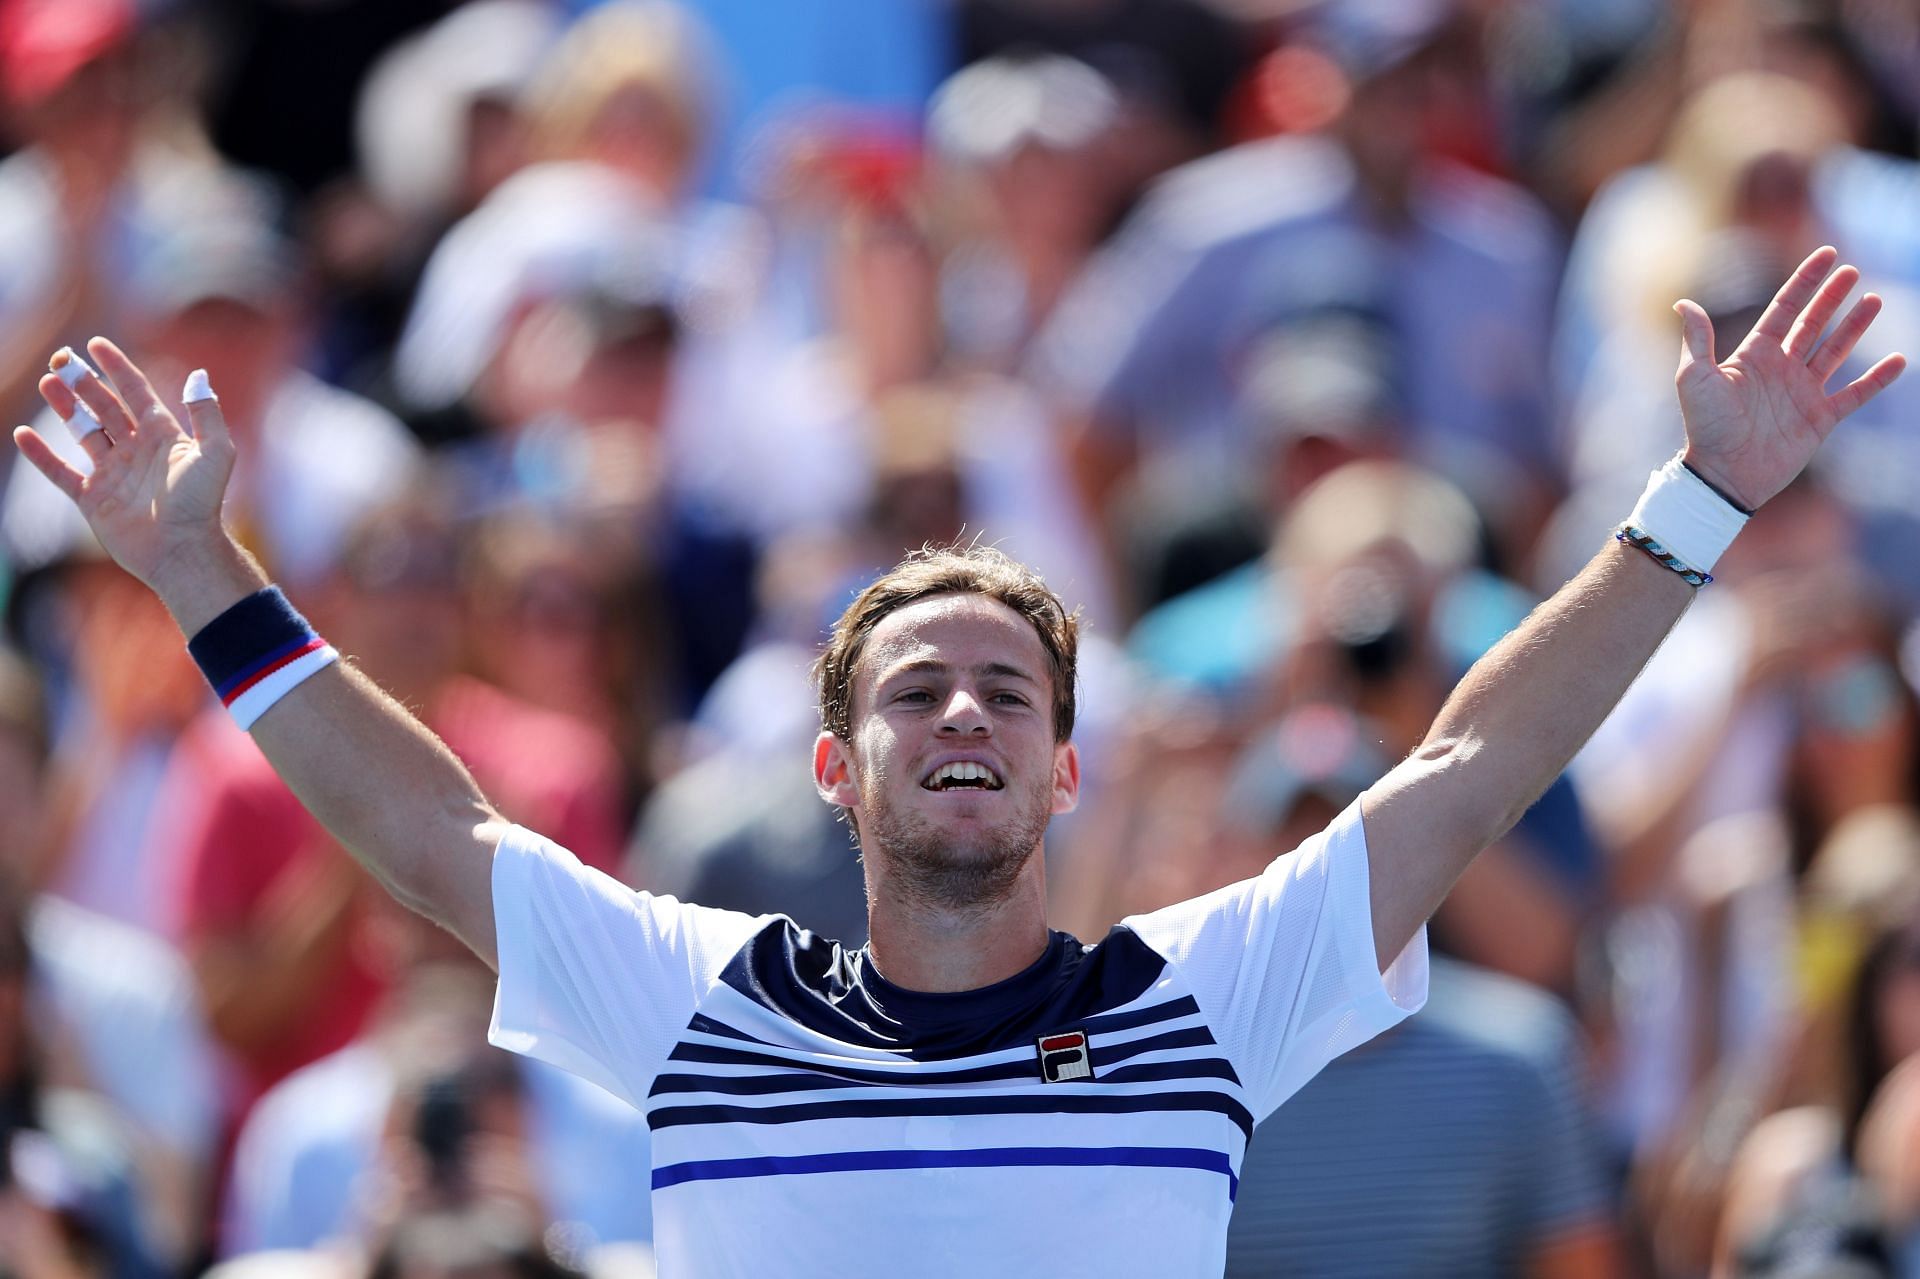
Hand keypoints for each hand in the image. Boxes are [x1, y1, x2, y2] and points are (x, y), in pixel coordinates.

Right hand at [12, 338, 250, 617]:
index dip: (117, 368)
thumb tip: (197, 373)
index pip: (136, 392)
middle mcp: (137, 451)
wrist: (181, 548)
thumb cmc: (201, 502)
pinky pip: (61, 472)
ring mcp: (113, 474)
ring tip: (47, 382)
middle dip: (82, 382)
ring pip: (82, 432)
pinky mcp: (94, 499)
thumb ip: (205, 412)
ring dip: (64, 407)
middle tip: (59, 359)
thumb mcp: (215, 452)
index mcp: (163, 436)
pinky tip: (23, 434)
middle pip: (104, 407)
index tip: (97, 344)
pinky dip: (41, 455)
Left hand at [1673, 246, 1905, 510]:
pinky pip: (1855, 394)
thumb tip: (1682, 302)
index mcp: (1754, 355)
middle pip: (1813, 323)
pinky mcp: (1820, 419)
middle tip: (1852, 271)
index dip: (1805, 281)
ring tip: (1875, 301)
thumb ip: (1698, 338)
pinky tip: (1898, 360)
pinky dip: (1877, 379)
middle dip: (1832, 297)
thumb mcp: (1695, 377)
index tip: (1827, 254)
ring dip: (1855, 327)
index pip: (1784, 308)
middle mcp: (1781, 369)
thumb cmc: (1705, 426)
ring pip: (1835, 351)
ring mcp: (1802, 392)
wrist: (1723, 474)